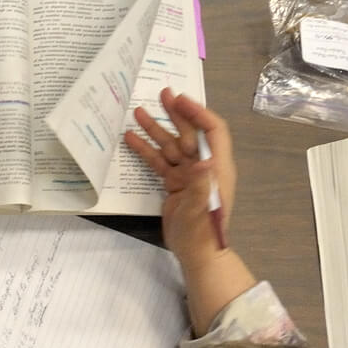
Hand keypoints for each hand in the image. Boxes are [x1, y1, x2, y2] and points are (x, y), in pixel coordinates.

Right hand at [123, 88, 236, 270]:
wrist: (196, 254)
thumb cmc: (202, 233)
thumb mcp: (200, 209)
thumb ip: (201, 184)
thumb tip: (202, 161)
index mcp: (217, 167)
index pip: (212, 131)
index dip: (198, 113)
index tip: (180, 100)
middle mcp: (204, 165)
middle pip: (190, 132)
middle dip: (176, 113)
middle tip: (162, 94)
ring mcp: (188, 174)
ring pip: (171, 146)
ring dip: (156, 130)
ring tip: (136, 113)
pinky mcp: (175, 184)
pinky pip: (160, 162)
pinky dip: (147, 151)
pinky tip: (131, 139)